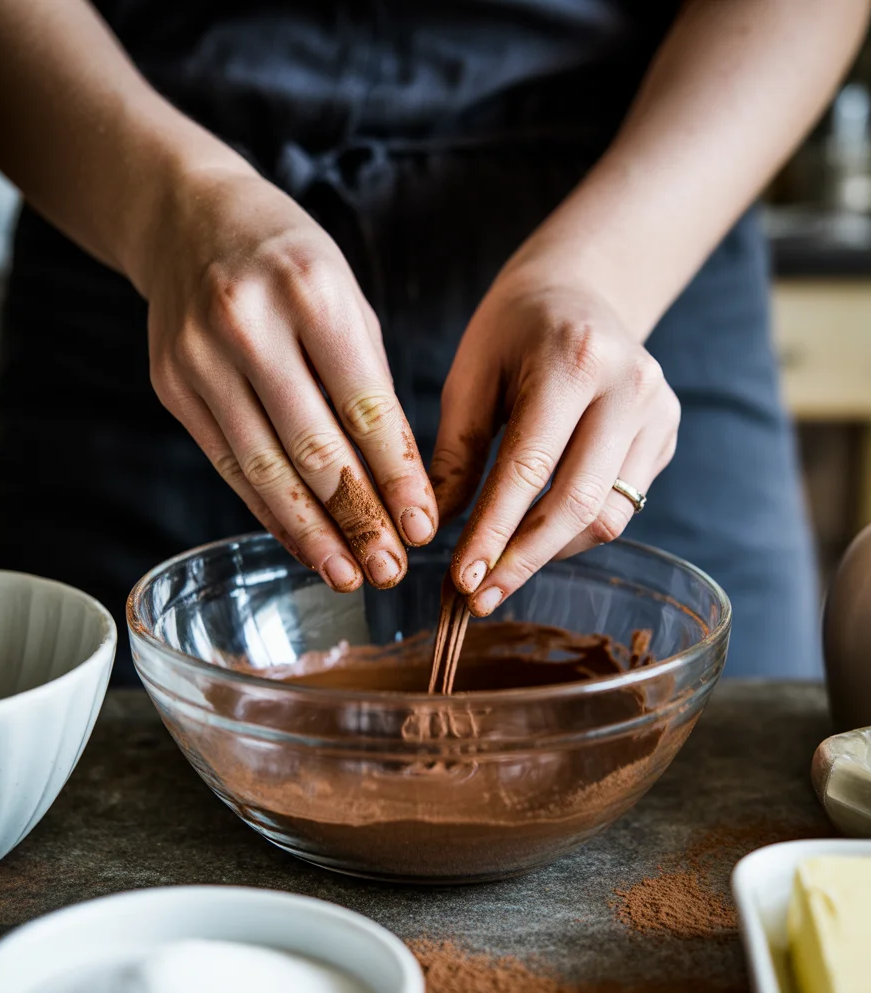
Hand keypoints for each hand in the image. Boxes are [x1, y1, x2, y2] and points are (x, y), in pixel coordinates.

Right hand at [141, 167, 436, 590]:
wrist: (187, 218)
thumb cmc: (289, 261)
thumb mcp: (346, 298)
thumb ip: (370, 383)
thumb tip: (398, 484)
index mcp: (311, 292)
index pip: (364, 408)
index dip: (396, 478)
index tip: (423, 528)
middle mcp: (249, 325)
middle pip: (313, 448)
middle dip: (358, 519)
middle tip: (390, 569)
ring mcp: (200, 358)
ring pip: (264, 469)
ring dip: (311, 533)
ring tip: (349, 575)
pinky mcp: (172, 386)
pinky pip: (229, 464)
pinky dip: (268, 510)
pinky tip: (301, 543)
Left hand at [430, 261, 679, 615]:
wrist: (580, 289)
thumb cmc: (513, 330)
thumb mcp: (471, 375)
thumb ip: (454, 452)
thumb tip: (432, 530)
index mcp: (574, 359)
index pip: (530, 468)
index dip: (495, 532)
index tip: (462, 579)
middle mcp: (630, 387)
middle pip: (579, 504)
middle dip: (524, 560)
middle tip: (480, 596)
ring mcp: (658, 412)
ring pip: (608, 516)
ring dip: (550, 552)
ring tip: (501, 568)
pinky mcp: (667, 435)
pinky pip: (622, 505)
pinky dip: (575, 530)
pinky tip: (536, 533)